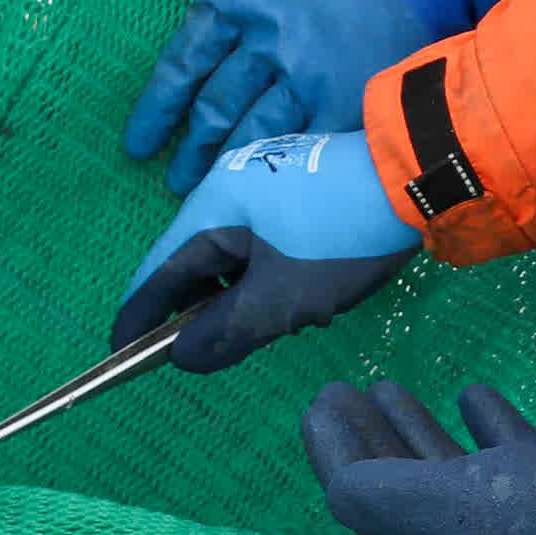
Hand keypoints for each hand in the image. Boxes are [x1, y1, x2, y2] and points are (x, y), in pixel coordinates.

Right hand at [108, 129, 421, 373]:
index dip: (139, 317)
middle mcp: (228, 187)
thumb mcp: (281, 298)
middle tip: (213, 353)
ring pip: (234, 255)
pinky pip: (263, 242)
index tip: (120, 354)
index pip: (158, 271)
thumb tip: (180, 357)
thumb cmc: (338, 237)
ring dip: (242, 297)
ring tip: (274, 327)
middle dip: (201, 312)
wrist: (416, 177)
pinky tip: (303, 298)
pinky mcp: (297, 189)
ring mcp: (264, 183)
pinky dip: (268, 277)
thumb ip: (225, 332)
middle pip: (195, 263)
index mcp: (211, 207)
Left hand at [123, 0, 535, 186]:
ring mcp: (310, 73)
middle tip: (173, 178)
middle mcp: (267, 40)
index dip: (156, 109)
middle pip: (214, 107)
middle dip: (189, 149)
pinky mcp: (349, 96)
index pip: (181, 64)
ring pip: (254, 132)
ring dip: (226, 167)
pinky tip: (268, 184)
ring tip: (210, 189)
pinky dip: (281, 165)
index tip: (139, 141)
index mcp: (237, 2)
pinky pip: (306, 142)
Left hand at [301, 380, 535, 534]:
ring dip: (414, 430)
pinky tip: (470, 394)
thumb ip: (390, 493)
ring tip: (385, 386)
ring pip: (450, 472)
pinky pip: (507, 456)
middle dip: (367, 442)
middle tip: (338, 390)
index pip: (370, 509)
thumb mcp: (460, 506)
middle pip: (402, 490)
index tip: (319, 404)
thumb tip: (334, 482)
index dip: (337, 457)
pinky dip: (482, 424)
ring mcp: (522, 521)